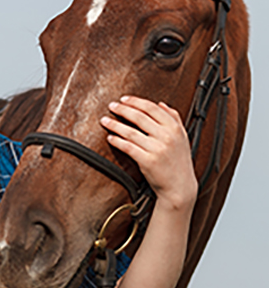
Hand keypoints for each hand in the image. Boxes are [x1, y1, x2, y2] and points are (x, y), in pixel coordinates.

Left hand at [100, 96, 197, 210]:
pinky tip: (110, 138)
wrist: (179, 187)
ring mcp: (157, 149)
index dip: (135, 102)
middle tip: (111, 106)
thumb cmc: (179, 162)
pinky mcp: (148, 161)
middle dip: (122, 109)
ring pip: (131, 132)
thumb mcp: (182, 137)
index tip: (123, 99)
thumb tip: (161, 104)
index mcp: (175, 128)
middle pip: (139, 117)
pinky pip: (128, 147)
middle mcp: (167, 136)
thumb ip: (174, 118)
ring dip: (115, 124)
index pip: (152, 108)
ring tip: (105, 120)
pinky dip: (117, 141)